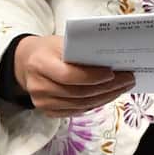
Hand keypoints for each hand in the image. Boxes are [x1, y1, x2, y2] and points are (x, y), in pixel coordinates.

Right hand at [14, 35, 135, 117]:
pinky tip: (108, 95)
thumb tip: (111, 56)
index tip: (113, 72)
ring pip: (80, 104)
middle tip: (127, 79)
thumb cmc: (48, 49)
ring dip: (105, 97)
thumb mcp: (60, 42)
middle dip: (107, 87)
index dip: (92, 76)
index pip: (69, 75)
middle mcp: (39, 86)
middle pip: (78, 92)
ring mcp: (42, 102)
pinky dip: (95, 104)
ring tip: (123, 87)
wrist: (26, 62)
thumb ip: (80, 50)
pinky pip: (76, 111)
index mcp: (40, 63)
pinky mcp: (48, 111)